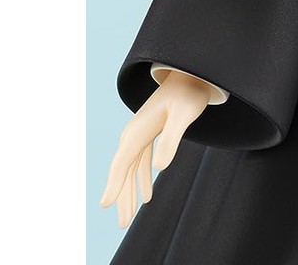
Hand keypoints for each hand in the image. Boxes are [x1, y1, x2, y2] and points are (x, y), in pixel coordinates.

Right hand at [99, 70, 215, 227]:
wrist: (191, 74)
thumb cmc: (189, 93)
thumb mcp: (184, 115)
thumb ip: (171, 139)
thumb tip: (159, 168)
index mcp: (138, 129)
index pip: (122, 162)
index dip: (113, 185)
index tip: (105, 205)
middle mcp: (134, 132)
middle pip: (123, 170)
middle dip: (121, 197)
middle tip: (122, 224)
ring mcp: (140, 133)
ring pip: (130, 169)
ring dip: (129, 192)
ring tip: (129, 218)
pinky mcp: (149, 133)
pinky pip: (140, 162)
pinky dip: (141, 179)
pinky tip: (148, 195)